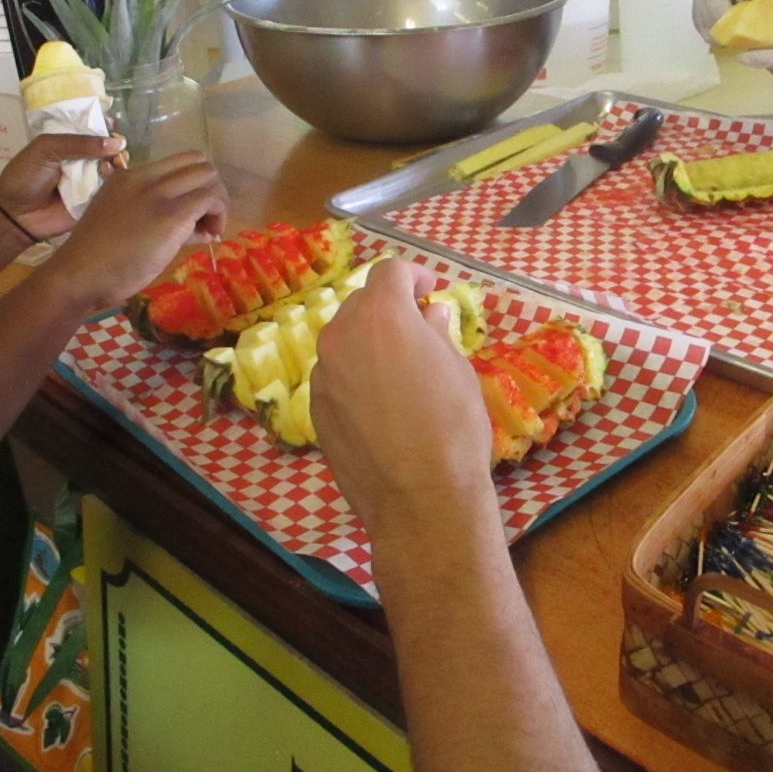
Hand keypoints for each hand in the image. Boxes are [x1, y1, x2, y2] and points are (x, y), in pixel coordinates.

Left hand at [0, 134, 128, 240]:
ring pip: (114, 168)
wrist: (17, 214)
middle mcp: (82, 160)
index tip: (112, 126)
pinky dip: (115, 181)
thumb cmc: (26, 176)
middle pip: (108, 148)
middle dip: (116, 145)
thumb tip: (117, 143)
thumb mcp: (47, 148)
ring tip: (113, 163)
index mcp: (69, 143)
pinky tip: (109, 177)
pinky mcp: (96, 200)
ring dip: (118, 162)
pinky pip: (112, 189)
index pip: (92, 129)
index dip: (105, 126)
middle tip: (118, 149)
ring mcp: (90, 180)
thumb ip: (79, 143)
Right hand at [40, 151, 228, 312]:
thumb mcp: (123, 224)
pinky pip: (210, 199)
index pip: (178, 162)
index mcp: (129, 176)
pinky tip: (210, 237)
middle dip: (212, 189)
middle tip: (207, 219)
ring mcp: (159, 194)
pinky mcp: (172, 215)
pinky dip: (219, 216)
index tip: (194, 212)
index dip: (195, 184)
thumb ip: (157, 216)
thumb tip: (197, 226)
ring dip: (218, 202)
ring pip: (209, 176)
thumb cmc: (98, 259)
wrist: (79, 275)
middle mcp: (145, 177)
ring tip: (209, 230)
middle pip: (198, 163)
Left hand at [310, 259, 493, 545]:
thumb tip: (429, 316)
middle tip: (418, 328)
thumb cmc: (453, 427)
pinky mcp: (315, 409)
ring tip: (400, 370)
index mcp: (381, 315)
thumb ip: (437, 332)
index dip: (414, 275)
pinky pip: (336, 376)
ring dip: (370, 343)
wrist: (421, 499)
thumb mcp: (457, 369)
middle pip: (362, 303)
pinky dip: (356, 376)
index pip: (390, 272)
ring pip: (345, 341)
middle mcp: (341, 336)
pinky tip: (381, 406)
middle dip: (389, 308)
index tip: (430, 290)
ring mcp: (322, 374)